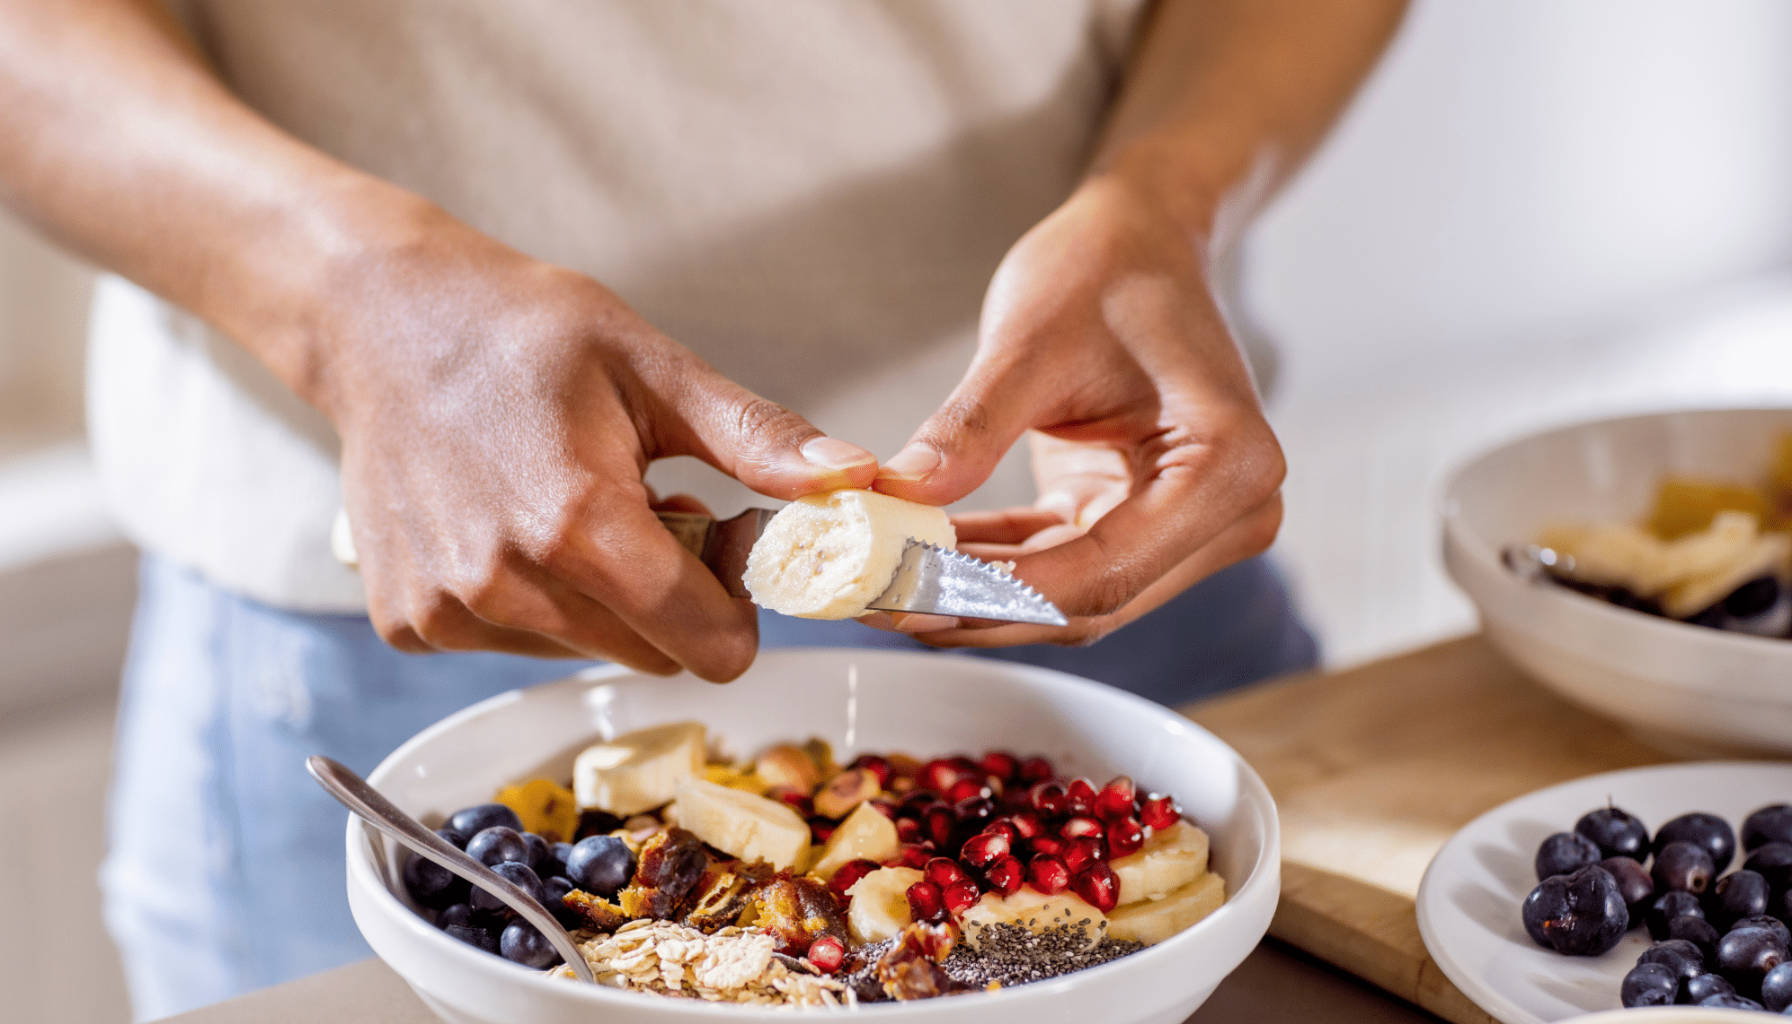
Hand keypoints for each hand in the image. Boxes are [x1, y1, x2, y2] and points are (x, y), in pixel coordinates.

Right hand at [324, 208, 876, 679]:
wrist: (380, 320)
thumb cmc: (519, 330)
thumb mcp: (653, 367)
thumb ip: (758, 439)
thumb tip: (854, 480)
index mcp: (576, 523)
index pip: (707, 644)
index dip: (737, 607)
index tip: (722, 547)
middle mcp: (503, 583)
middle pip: (652, 654)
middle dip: (672, 598)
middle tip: (650, 508)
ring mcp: (449, 611)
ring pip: (587, 652)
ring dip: (603, 600)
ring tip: (575, 507)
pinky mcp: (412, 623)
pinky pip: (517, 645)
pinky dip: (535, 601)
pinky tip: (514, 525)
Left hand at [869, 173, 1284, 646]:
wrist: (1140, 239)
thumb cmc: (1107, 266)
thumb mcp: (1030, 338)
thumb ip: (971, 426)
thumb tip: (901, 496)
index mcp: (1229, 464)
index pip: (1103, 569)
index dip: (998, 593)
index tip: (908, 593)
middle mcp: (1230, 513)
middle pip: (1090, 599)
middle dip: (977, 606)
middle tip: (876, 600)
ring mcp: (1192, 529)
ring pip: (1070, 599)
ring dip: (975, 595)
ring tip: (880, 585)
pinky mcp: (1143, 526)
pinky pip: (1058, 567)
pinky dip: (990, 567)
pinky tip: (917, 558)